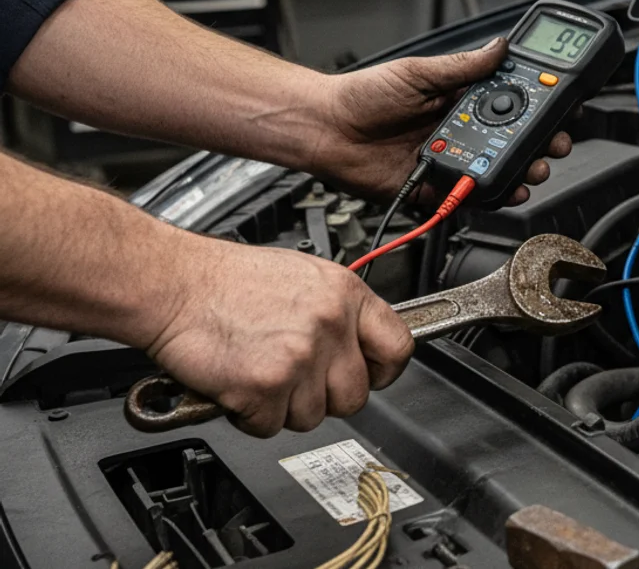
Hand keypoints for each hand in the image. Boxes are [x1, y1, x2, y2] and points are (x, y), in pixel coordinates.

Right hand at [146, 237, 412, 437]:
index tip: (372, 376)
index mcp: (345, 295)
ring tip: (259, 370)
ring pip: (314, 416)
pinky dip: (250, 415)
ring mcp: (300, 358)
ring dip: (284, 406)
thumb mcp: (304, 278)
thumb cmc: (227, 282)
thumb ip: (338, 312)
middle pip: (355, 395)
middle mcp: (330, 325)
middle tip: (294, 378)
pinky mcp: (266, 386)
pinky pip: (271, 427)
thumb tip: (359, 344)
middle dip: (325, 396)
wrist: (173, 284)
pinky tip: (238, 382)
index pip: (398, 347)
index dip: (384, 371)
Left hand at [312, 38, 571, 204]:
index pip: (512, 106)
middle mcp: (460, 134)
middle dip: (539, 148)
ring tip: (529, 173)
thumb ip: (462, 67)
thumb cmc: (361, 96)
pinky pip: (465, 199)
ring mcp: (450, 162)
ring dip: (518, 176)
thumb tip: (499, 47)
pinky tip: (495, 192)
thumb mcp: (417, 73)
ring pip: (495, 174)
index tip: (561, 113)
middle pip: (512, 145)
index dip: (540, 112)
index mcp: (461, 102)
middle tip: (553, 148)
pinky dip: (482, 199)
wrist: (326, 130)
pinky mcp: (434, 189)